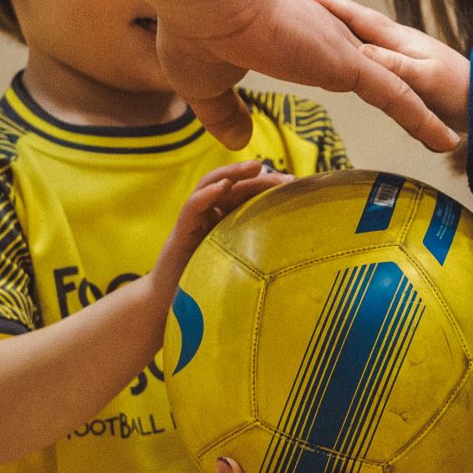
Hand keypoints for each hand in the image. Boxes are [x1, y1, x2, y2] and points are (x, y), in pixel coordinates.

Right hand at [138, 160, 287, 354]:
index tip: (295, 183)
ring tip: (253, 166)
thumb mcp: (240, 267)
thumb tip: (300, 253)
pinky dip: (205, 195)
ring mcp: (194, 221)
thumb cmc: (208, 287)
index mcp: (225, 220)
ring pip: (210, 186)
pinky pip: (191, 207)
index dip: (269, 186)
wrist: (172, 306)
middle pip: (234, 187)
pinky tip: (221, 187)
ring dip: (231, 174)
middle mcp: (210, 216)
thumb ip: (260, 254)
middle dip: (258, 178)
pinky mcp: (180, 232)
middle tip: (284, 177)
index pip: (247, 194)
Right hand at [158, 0, 458, 155]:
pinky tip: (442, 140)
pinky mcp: (346, 62)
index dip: (356, 75)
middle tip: (428, 118)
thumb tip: (240, 141)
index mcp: (296, 42)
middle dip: (403, 94)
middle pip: (377, 73)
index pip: (336, 62)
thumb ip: (225, 113)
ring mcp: (339, 50)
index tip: (369, 88)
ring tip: (447, 138)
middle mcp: (326, 41)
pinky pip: (395, 96)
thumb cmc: (193, 30)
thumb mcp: (205, 85)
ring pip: (393, 87)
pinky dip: (419, 119)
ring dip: (420, 113)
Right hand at [304, 0, 470, 135]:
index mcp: (400, 40)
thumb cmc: (459, 91)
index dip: (335, 6)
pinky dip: (355, 45)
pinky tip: (345, 52)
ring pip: (364, 36)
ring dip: (341, 26)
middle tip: (303, 2)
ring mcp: (402, 53)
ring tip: (315, 22)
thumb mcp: (425, 79)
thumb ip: (394, 66)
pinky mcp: (405, 67)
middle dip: (332, 10)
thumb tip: (358, 53)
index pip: (362, 18)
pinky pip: (372, 52)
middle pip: (358, 22)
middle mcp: (398, 41)